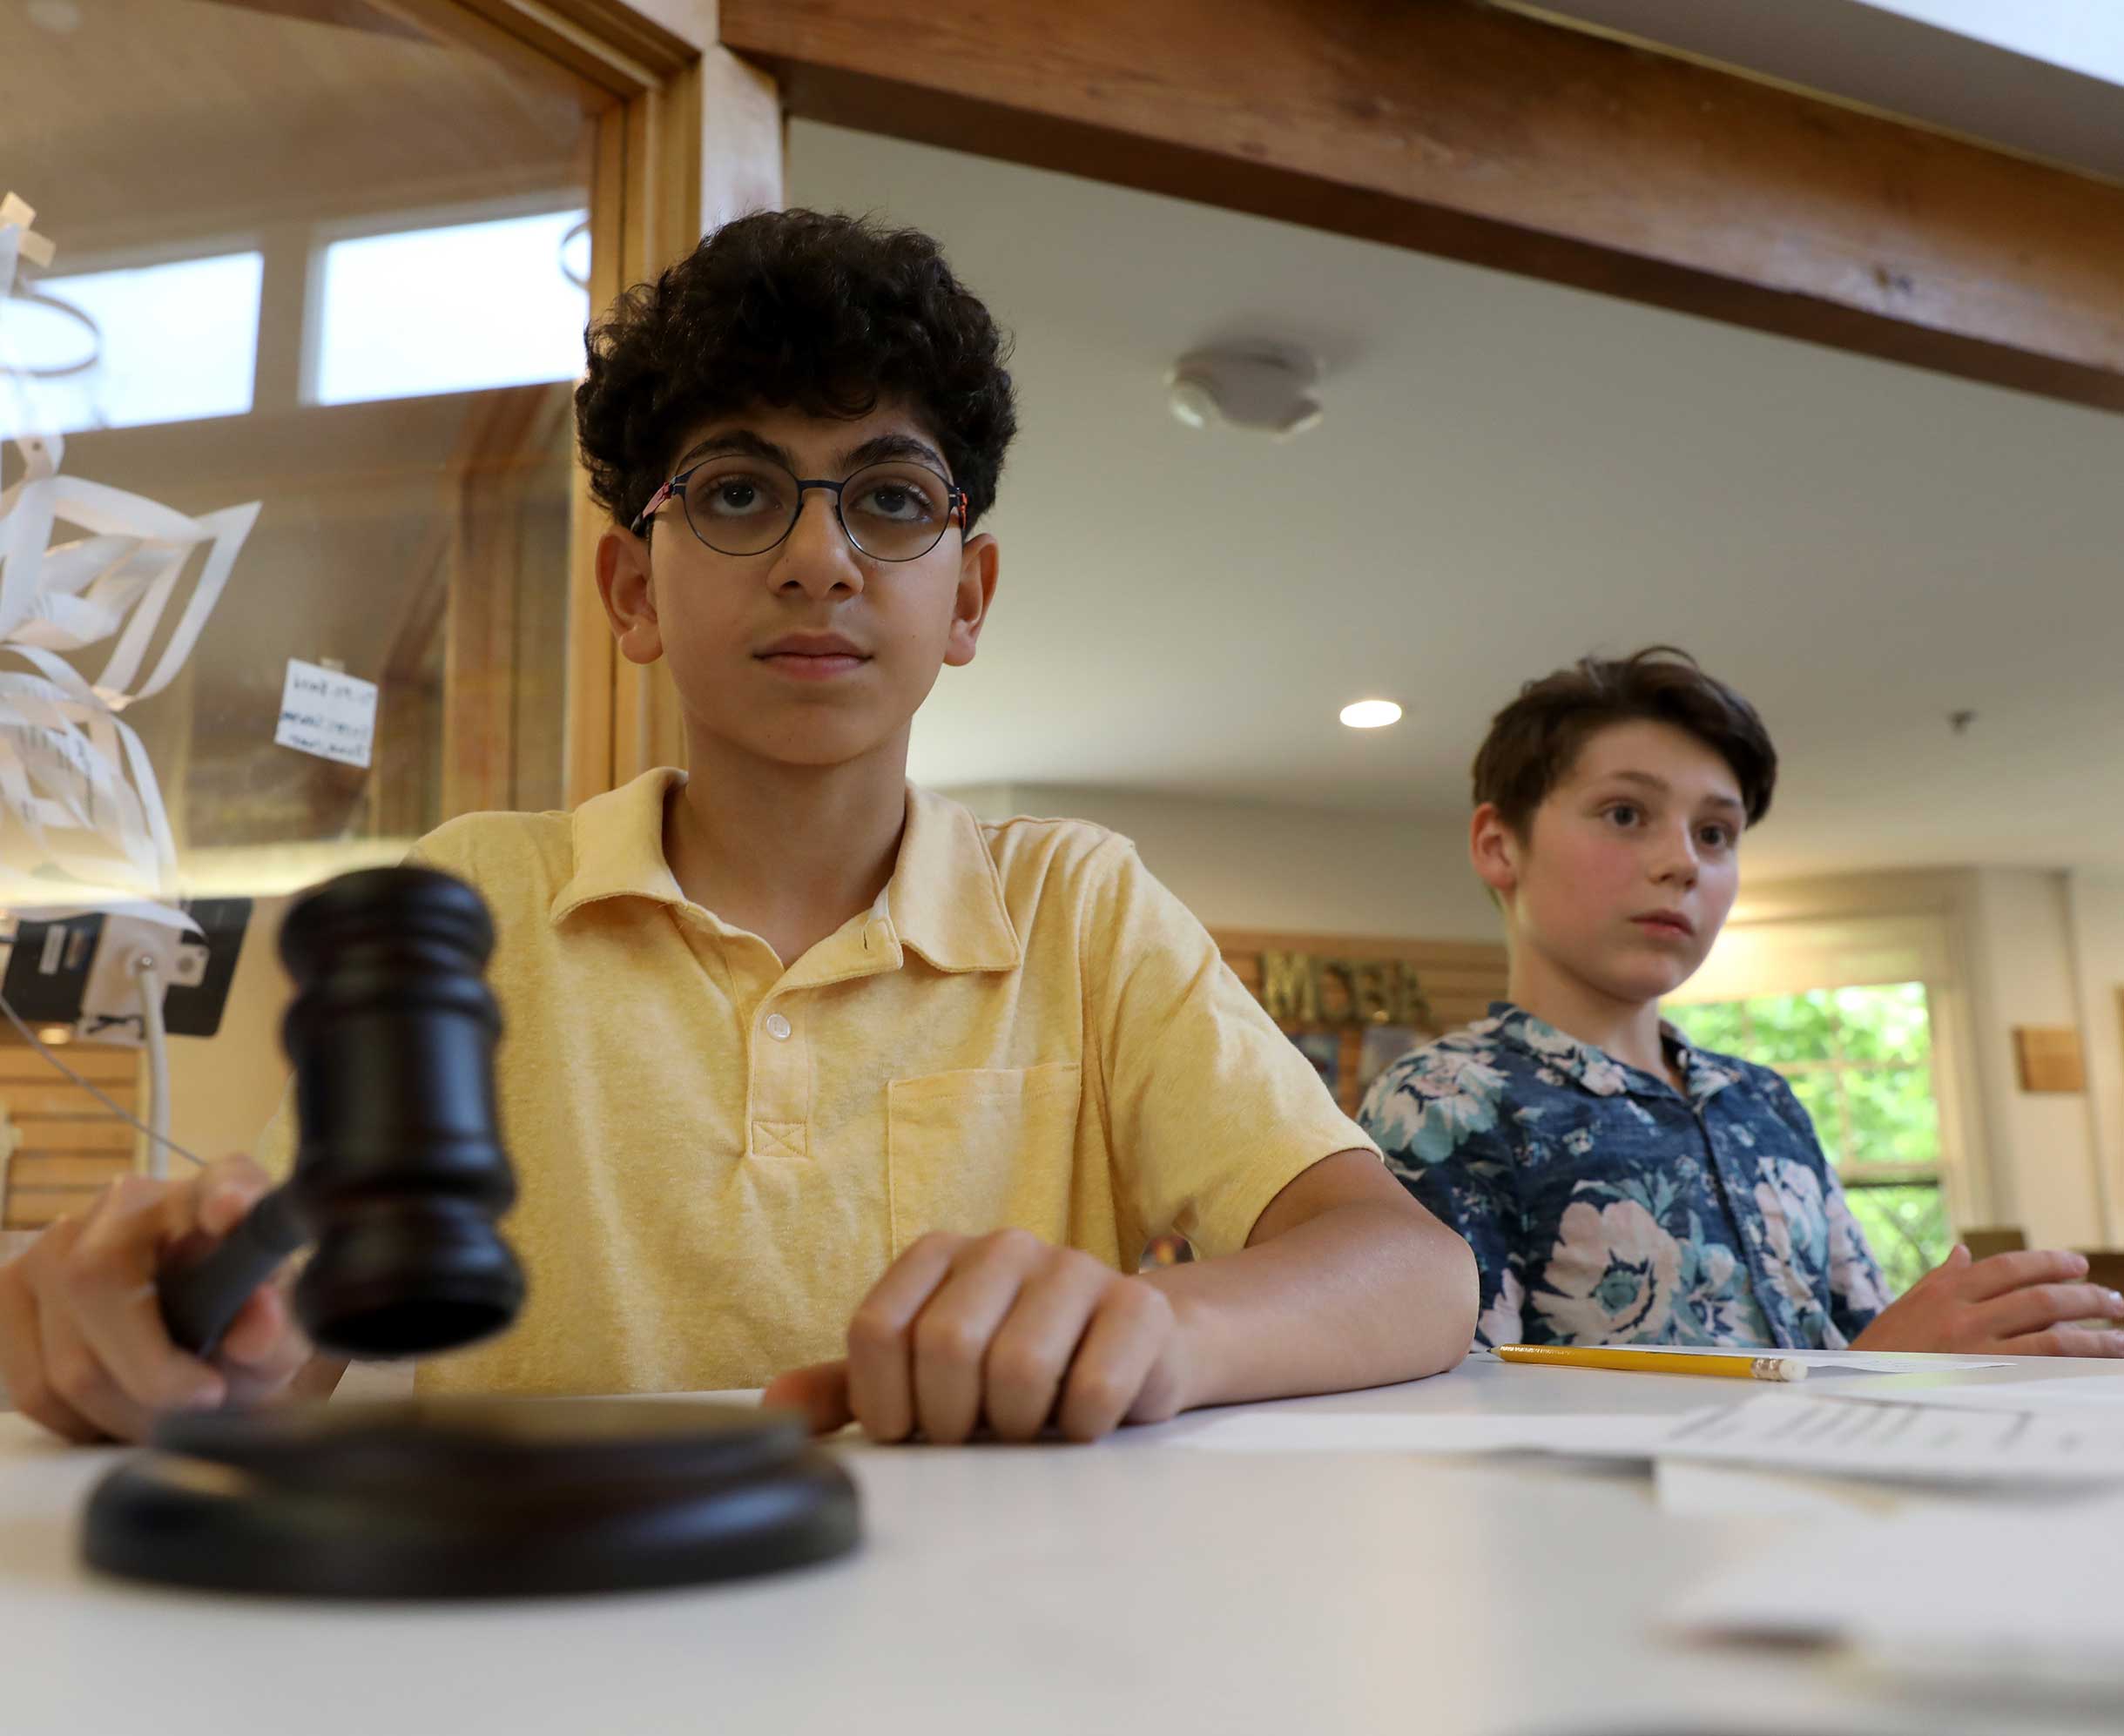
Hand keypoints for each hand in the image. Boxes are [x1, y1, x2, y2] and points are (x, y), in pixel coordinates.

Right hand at [0, 1155, 311, 1442]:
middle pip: (99, 1287)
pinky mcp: (10, 1289)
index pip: (222, 1182)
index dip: (225, 1195)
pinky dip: (76, 1419)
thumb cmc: (236, 1327)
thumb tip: (257, 1326)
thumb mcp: (274, 1338)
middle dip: (152, 1378)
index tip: (232, 1210)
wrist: (189, 1336)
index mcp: (215, 1195)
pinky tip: (118, 1411)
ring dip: (119, 1413)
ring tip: (163, 1418)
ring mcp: (55, 1243)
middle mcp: (125, 1202)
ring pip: (65, 1360)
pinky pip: (29, 1385)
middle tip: (201, 1405)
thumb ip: (276, 1334)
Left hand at [762, 1229, 1193, 1442]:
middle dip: (952, 1418)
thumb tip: (774, 1409)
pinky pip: (1095, 1388)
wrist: (1131, 1352)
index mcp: (939, 1253)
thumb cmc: (1009, 1369)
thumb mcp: (920, 1379)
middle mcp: (1004, 1246)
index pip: (878, 1329)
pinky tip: (1079, 1422)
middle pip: (945, 1346)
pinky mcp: (1140, 1307)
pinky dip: (1078, 1428)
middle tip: (973, 1433)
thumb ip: (848, 1390)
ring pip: (1020, 1368)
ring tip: (1027, 1425)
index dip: (886, 1402)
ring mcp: (1076, 1269)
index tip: (910, 1429)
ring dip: (1017, 1426)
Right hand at [1852, 1244, 2123, 1356]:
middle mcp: (1961, 1313)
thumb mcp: (1906, 1307)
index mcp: (1943, 1290)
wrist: (1853, 1392)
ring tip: (2121, 1336)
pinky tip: (2099, 1364)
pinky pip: (2045, 1366)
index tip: (2078, 1266)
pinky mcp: (1984, 1380)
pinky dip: (2078, 1361)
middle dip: (2086, 1297)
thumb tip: (1965, 1251)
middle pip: (2039, 1297)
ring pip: (2053, 1332)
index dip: (2049, 1263)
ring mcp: (1973, 1348)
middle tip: (2114, 1302)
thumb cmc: (1881, 1351)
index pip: (2008, 1266)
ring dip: (2096, 1334)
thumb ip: (1942, 1278)